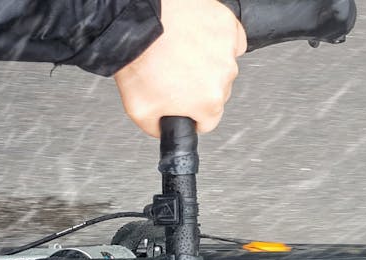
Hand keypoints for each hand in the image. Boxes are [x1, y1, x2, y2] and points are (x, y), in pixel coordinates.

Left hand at [113, 0, 246, 137]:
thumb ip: (159, 129)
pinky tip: (194, 40)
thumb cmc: (139, 59)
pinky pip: (228, 40)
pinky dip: (214, 41)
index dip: (191, 115)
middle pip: (216, 92)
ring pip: (221, 66)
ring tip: (178, 54)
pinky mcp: (226, 25)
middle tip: (173, 75)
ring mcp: (227, 48)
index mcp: (209, 102)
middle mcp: (224, 76)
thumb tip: (166, 132)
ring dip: (205, 63)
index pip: (208, 121)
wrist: (137, 22)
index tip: (182, 105)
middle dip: (197, 87)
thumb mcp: (140, 111)